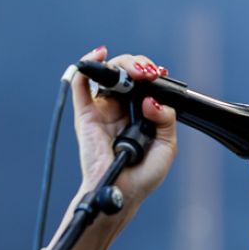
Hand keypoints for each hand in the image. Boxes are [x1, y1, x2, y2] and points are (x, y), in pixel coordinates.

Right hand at [69, 46, 178, 217]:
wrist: (123, 194)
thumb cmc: (143, 174)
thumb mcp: (167, 145)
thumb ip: (166, 120)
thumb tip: (151, 100)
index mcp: (139, 111)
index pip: (143, 81)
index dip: (151, 73)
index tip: (161, 75)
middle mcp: (120, 106)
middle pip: (126, 71)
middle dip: (139, 65)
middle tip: (149, 74)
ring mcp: (102, 108)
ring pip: (107, 72)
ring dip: (122, 63)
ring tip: (135, 72)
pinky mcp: (86, 114)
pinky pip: (81, 83)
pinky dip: (88, 64)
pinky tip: (99, 55)